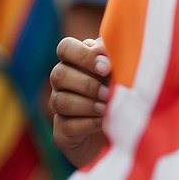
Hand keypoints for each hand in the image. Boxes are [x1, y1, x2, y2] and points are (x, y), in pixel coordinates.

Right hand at [50, 36, 110, 166]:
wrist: (118, 130)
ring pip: (60, 101)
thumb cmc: (120, 91)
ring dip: (87, 104)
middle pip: (58, 74)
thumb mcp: (121, 71)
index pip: (65, 48)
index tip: (107, 67)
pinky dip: (89, 123)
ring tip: (106, 107)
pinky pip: (67, 125)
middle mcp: (62, 82)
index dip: (83, 55)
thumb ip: (114, 57)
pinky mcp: (62, 131)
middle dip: (86, 83)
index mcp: (75, 62)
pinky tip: (104, 121)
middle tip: (108, 92)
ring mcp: (59, 107)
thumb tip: (107, 51)